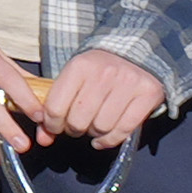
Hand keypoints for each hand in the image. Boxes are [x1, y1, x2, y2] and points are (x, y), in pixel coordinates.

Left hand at [40, 51, 172, 149]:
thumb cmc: (97, 69)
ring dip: (94, 133)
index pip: (55, 107)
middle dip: (73, 130)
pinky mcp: (148, 95)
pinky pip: (124, 130)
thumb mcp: (73, 77)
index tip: (55, 126)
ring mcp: (128, 84)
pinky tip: (103, 138)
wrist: (135, 52)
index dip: (51, 124)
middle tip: (76, 126)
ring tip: (92, 126)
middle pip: (78, 121)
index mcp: (80, 66)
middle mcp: (104, 73)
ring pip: (101, 127)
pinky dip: (110, 140)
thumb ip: (55, 106)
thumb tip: (43, 139)